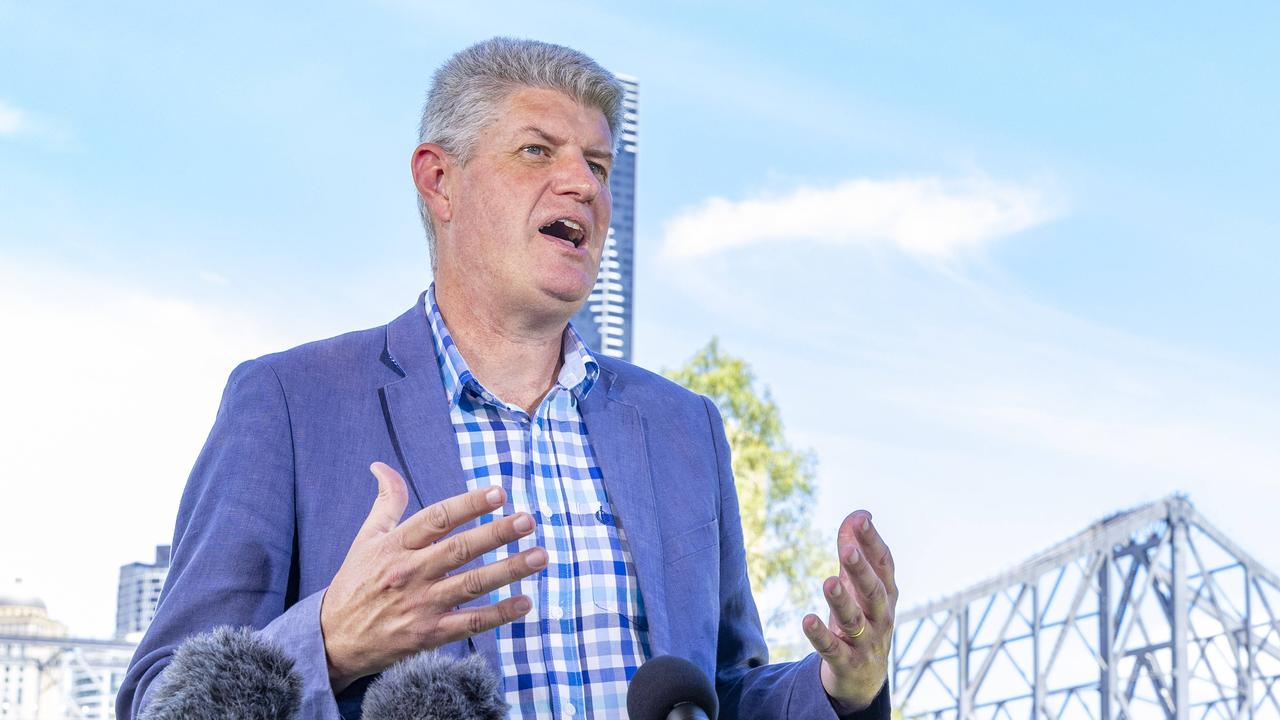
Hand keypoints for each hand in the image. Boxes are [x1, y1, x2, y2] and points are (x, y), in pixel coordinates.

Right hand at [320, 462, 544, 690]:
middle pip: (460, 549)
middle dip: (497, 533)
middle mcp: (410, 573)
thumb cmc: (355, 583)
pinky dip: (499, 614)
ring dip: (509, 570)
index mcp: (396, 545)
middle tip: (528, 520)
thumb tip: (382, 466)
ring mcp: (420, 605)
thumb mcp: (366, 539)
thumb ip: (385, 503)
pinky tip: (525, 603)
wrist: (333, 640)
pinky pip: (469, 623)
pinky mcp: (428, 635)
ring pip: (471, 585)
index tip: (499, 493)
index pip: (438, 519)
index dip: (469, 504)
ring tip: (540, 556)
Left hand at [802, 511, 896, 713]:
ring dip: (841, 601)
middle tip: (848, 550)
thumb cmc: (862, 621)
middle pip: (874, 591)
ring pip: (855, 620)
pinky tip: (807, 620)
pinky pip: (834, 649)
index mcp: (886, 595)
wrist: (864, 679)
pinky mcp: (847, 663)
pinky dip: (821, 636)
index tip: (861, 519)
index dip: (873, 542)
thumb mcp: (858, 588)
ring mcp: (866, 642)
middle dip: (862, 571)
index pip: (883, 565)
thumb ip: (855, 552)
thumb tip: (858, 515)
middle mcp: (881, 617)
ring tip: (827, 582)